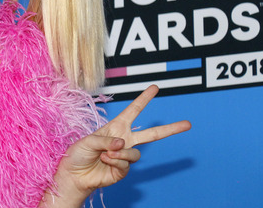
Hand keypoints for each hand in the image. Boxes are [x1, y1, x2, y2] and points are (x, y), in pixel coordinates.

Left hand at [58, 85, 190, 196]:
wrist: (74, 174)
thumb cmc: (78, 153)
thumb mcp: (88, 140)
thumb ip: (106, 140)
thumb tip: (123, 143)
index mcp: (116, 127)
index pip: (133, 111)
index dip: (143, 99)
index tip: (155, 87)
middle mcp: (124, 140)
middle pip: (152, 134)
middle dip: (170, 129)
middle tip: (188, 124)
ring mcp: (125, 156)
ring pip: (135, 154)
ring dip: (120, 154)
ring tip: (105, 155)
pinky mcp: (123, 170)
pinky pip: (126, 164)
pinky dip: (115, 162)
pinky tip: (105, 161)